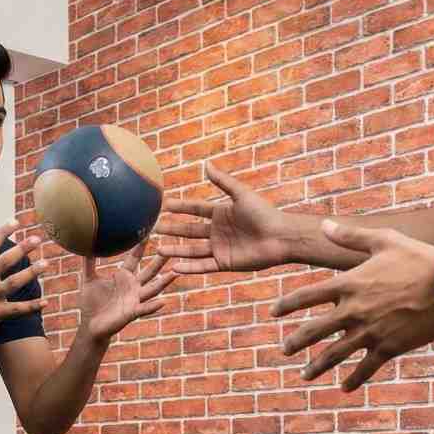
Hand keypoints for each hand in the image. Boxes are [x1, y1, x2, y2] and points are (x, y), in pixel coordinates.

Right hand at [0, 221, 48, 345]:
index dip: (2, 232)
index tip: (16, 221)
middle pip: (4, 261)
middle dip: (21, 249)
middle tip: (37, 239)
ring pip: (13, 283)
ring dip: (30, 273)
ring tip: (46, 263)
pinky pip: (17, 309)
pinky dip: (31, 307)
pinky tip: (45, 302)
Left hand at [79, 245, 174, 341]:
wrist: (90, 325)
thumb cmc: (90, 303)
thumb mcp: (88, 279)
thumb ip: (88, 262)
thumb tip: (84, 243)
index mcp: (124, 276)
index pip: (135, 258)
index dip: (141, 246)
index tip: (147, 231)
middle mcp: (133, 286)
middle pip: (150, 271)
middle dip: (160, 261)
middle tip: (170, 248)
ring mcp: (135, 300)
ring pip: (153, 288)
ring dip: (165, 282)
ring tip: (175, 273)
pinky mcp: (132, 313)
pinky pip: (145, 309)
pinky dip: (153, 306)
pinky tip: (163, 301)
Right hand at [154, 162, 290, 273]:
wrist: (281, 237)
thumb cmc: (264, 213)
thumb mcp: (241, 195)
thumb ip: (223, 182)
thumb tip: (206, 165)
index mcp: (221, 214)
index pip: (195, 210)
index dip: (181, 207)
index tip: (164, 205)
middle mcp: (218, 232)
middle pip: (189, 231)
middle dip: (172, 230)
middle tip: (153, 228)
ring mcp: (220, 248)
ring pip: (192, 250)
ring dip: (176, 250)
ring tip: (158, 249)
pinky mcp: (224, 263)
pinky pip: (203, 266)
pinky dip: (190, 268)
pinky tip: (175, 267)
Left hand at [273, 221, 433, 390]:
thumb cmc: (419, 257)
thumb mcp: (383, 240)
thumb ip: (350, 236)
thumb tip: (324, 224)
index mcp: (348, 284)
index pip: (306, 296)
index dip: (286, 305)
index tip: (273, 313)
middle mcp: (353, 311)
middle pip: (313, 330)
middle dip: (295, 342)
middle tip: (284, 350)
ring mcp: (369, 332)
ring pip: (334, 354)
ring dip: (317, 367)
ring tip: (304, 376)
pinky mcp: (388, 348)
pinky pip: (365, 368)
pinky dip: (354, 379)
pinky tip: (344, 388)